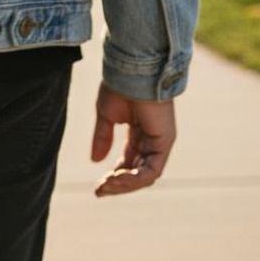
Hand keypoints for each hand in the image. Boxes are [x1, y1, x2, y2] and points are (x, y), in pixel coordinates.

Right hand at [91, 81, 176, 196]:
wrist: (130, 70)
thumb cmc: (118, 86)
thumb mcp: (105, 115)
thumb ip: (103, 137)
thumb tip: (95, 160)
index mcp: (137, 134)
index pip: (128, 163)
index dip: (113, 176)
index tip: (97, 187)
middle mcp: (150, 141)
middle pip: (137, 173)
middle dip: (118, 185)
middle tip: (100, 191)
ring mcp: (159, 143)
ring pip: (145, 176)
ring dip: (125, 184)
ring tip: (107, 185)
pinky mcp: (164, 142)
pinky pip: (152, 170)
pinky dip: (135, 178)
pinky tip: (118, 177)